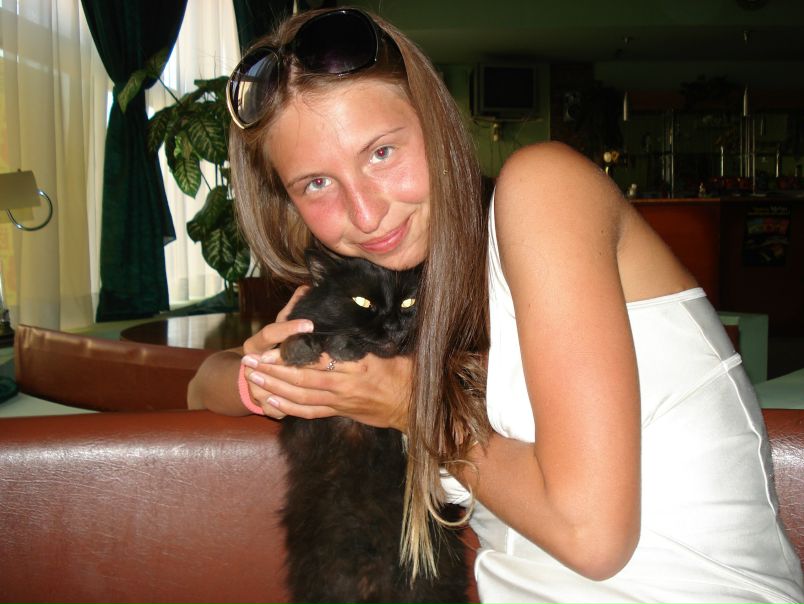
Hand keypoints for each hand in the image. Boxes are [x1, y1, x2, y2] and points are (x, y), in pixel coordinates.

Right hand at [239, 286, 311, 419]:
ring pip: (275, 389)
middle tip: (324, 358)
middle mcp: (253, 365)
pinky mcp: (264, 404)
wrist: (244, 378)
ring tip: (326, 382)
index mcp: (256, 344)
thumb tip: (306, 288)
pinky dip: (292, 408)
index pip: (271, 333)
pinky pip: (278, 408)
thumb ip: (290, 310)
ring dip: (296, 389)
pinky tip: (314, 406)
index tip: (310, 323)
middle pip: (273, 364)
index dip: (289, 328)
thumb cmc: (269, 348)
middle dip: (296, 363)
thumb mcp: (278, 330)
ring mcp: (256, 386)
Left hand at [245, 350, 412, 431]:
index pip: (317, 359)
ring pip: (301, 397)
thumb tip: (341, 321)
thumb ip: (363, 339)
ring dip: (274, 388)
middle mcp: (346, 385)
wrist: (412, 406)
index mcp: (358, 365)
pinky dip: (288, 408)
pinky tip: (270, 402)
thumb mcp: (388, 349)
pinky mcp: (339, 412)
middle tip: (250, 362)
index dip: (291, 354)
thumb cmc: (404, 372)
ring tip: (252, 378)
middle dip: (273, 371)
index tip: (270, 347)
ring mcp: (340, 402)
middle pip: (302, 378)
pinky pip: (309, 412)